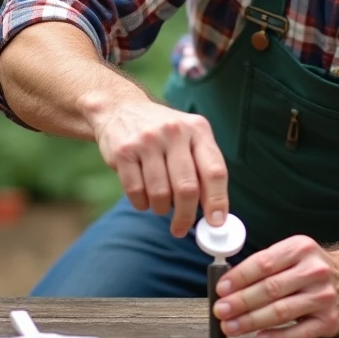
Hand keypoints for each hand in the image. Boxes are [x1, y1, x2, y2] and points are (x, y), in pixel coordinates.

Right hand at [88, 99, 228, 236]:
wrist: (120, 109)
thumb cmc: (163, 134)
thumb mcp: (189, 137)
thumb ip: (203, 168)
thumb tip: (216, 214)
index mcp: (198, 129)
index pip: (215, 171)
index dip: (218, 201)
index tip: (216, 224)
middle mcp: (174, 132)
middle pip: (187, 188)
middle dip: (186, 216)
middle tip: (181, 228)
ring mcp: (147, 140)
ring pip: (160, 194)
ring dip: (161, 209)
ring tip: (160, 205)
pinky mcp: (124, 151)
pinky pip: (136, 192)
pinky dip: (142, 204)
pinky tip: (143, 197)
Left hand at [212, 235, 338, 337]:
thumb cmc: (311, 269)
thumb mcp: (294, 254)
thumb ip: (265, 265)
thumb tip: (227, 286)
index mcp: (301, 249)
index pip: (264, 262)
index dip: (239, 277)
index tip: (220, 289)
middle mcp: (315, 271)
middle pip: (270, 289)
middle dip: (240, 301)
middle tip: (220, 311)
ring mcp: (324, 297)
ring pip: (281, 311)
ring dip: (251, 321)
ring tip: (230, 327)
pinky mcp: (329, 322)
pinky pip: (298, 333)